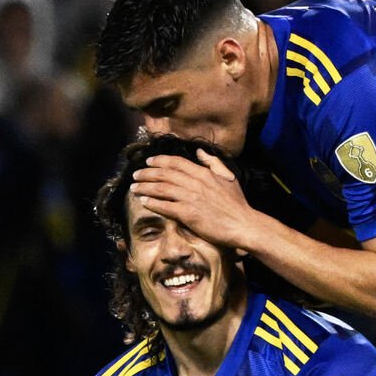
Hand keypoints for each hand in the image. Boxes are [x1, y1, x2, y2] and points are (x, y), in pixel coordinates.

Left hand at [130, 151, 252, 249]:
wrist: (242, 224)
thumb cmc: (236, 203)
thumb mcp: (227, 177)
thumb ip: (213, 163)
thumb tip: (200, 151)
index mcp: (203, 173)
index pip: (176, 162)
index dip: (159, 161)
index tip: (148, 162)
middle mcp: (194, 183)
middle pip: (164, 174)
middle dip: (147, 173)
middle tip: (135, 175)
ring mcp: (190, 198)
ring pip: (161, 189)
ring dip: (145, 187)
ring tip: (134, 188)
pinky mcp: (188, 214)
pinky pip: (164, 206)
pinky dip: (152, 203)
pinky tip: (143, 202)